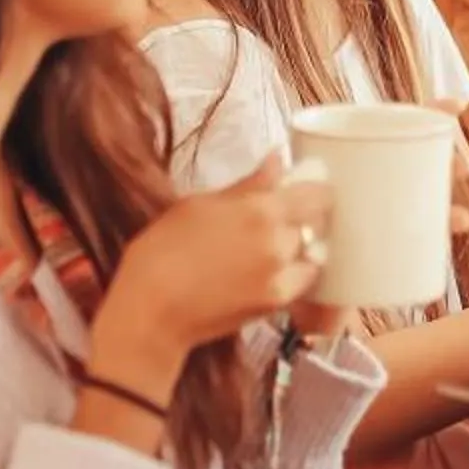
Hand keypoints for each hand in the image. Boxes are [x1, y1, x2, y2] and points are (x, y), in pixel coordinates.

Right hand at [90, 153, 331, 401]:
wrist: (151, 310)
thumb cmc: (163, 249)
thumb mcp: (200, 204)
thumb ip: (248, 184)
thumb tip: (277, 158)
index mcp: (262, 209)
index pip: (317, 194)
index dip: (316, 191)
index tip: (305, 191)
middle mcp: (280, 242)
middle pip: (314, 224)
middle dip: (301, 220)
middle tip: (275, 221)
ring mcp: (282, 276)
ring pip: (309, 254)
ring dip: (298, 249)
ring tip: (266, 250)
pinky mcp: (277, 303)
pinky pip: (300, 282)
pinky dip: (293, 275)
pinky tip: (266, 273)